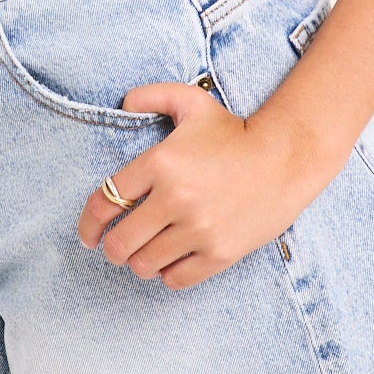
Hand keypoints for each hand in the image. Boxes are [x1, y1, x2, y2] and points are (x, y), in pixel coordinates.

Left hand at [74, 82, 340, 289]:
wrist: (286, 157)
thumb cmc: (233, 131)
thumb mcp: (192, 101)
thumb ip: (152, 95)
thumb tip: (124, 103)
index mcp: (160, 162)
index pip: (104, 201)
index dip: (88, 224)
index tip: (88, 234)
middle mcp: (175, 198)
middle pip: (119, 242)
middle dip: (111, 248)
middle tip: (116, 246)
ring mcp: (198, 229)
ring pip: (144, 265)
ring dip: (138, 261)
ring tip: (144, 253)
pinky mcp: (219, 253)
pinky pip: (175, 279)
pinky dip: (167, 273)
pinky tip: (172, 260)